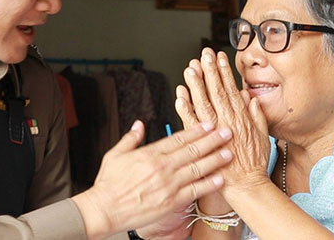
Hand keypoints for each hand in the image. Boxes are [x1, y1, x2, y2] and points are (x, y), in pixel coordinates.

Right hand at [72, 120, 233, 237]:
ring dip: (215, 159)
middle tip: (227, 132)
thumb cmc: (108, 184)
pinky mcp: (171, 201)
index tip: (208, 124)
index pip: (178, 138)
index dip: (196, 130)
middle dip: (212, 140)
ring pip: (197, 168)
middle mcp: (162, 167)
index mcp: (149, 153)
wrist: (105, 209)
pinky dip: (208, 184)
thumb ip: (130, 138)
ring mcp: (168, 184)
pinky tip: (220, 178)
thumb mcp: (114, 154)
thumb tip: (138, 125)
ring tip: (229, 153)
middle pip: (193, 150)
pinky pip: (195, 190)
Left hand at [175, 48, 270, 195]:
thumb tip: (250, 97)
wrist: (246, 185)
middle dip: (208, 71)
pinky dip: (185, 107)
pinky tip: (180, 94)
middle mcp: (226, 121)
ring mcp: (213, 131)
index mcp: (240, 117)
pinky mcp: (202, 142)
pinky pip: (190, 121)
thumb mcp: (262, 135)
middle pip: (215, 91)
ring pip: (202, 102)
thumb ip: (256, 115)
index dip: (223, 71)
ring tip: (190, 68)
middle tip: (203, 54)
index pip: (230, 88)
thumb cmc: (254, 163)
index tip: (218, 57)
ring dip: (196, 84)